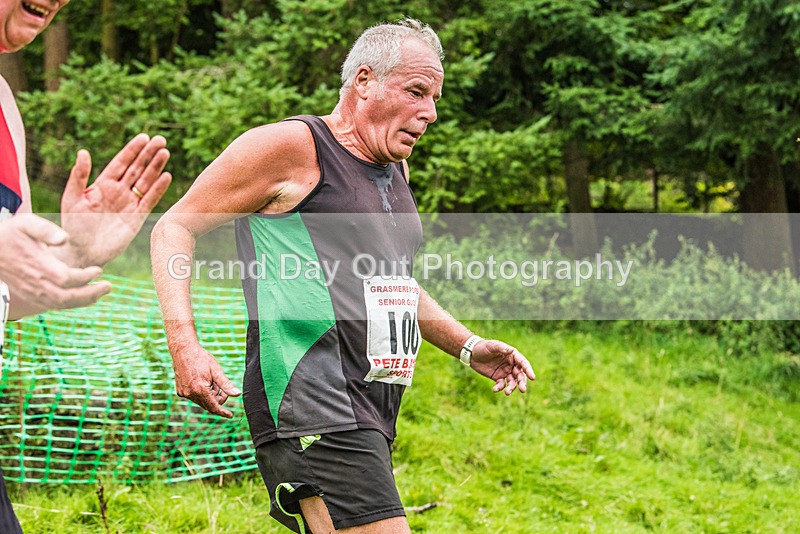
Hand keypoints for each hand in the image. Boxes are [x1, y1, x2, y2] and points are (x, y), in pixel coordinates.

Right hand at [0, 213, 110, 318]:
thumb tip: (65, 238)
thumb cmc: (9, 234)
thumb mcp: (26, 224)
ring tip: (100, 293)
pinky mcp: (30, 296)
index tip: (98, 270)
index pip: (67, 278)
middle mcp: (35, 283)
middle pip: (67, 297)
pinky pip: (53, 306)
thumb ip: (45, 229)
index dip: (86, 277)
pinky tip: (84, 298)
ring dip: (83, 301)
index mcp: (38, 266)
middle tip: (108, 287)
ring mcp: (32, 292)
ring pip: (61, 305)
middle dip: (91, 294)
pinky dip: (71, 304)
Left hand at [59, 133, 171, 266]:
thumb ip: (79, 176)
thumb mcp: (72, 198)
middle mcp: (119, 191)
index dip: (132, 150)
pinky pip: (150, 200)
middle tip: (161, 140)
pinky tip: (166, 176)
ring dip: (156, 167)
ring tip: (165, 152)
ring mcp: (129, 203)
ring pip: (146, 181)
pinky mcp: (137, 217)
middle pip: (137, 169)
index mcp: (103, 184)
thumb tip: (83, 151)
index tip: (144, 137)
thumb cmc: (73, 226)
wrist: (83, 252)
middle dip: (148, 154)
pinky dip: (158, 189)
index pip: (121, 163)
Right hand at [171, 343, 241, 417]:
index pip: (214, 407)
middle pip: (208, 405)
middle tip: (221, 386)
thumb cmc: (201, 358)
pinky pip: (194, 396)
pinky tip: (204, 381)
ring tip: (212, 381)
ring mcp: (184, 393)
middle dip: (218, 398)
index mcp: (200, 390)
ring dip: (210, 394)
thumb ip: (226, 384)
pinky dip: (202, 392)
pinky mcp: (180, 391)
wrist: (183, 350)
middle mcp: (190, 394)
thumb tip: (237, 394)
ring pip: (202, 401)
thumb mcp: (216, 370)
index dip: (223, 412)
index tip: (230, 415)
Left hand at [469, 339, 535, 395]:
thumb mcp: (491, 346)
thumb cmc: (483, 347)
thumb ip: (501, 348)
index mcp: (512, 355)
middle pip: (520, 375)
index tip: (532, 378)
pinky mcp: (498, 377)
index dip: (528, 370)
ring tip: (506, 392)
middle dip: (522, 382)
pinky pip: (502, 384)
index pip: (523, 363)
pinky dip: (500, 388)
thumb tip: (511, 350)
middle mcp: (511, 364)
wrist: (471, 353)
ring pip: (512, 382)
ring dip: (511, 388)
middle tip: (523, 390)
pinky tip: (495, 389)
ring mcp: (505, 371)